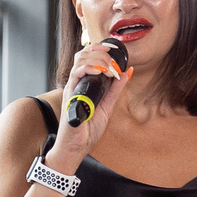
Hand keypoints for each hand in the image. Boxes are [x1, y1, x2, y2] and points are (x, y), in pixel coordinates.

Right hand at [45, 37, 129, 166]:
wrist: (76, 147)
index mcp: (83, 84)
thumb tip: (127, 73)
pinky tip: (100, 71)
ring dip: (98, 58)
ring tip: (110, 67)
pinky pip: (76, 74)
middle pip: (83, 53)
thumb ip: (115, 90)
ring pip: (80, 60)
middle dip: (101, 52)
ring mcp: (72, 88)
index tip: (114, 50)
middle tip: (115, 62)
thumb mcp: (107, 107)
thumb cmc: (86, 130)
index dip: (100, 48)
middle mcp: (76, 83)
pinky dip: (90, 68)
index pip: (88, 56)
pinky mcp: (70, 95)